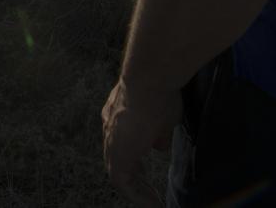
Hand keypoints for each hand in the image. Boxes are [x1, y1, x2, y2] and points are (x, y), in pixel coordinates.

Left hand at [102, 77, 179, 206]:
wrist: (148, 81)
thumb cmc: (159, 92)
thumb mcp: (164, 115)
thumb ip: (160, 132)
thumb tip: (159, 146)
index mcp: (119, 116)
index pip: (125, 140)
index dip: (135, 155)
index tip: (146, 167)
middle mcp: (111, 128)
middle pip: (121, 159)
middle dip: (136, 176)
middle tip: (149, 192)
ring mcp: (112, 142)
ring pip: (120, 173)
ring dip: (137, 189)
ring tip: (153, 202)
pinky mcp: (117, 156)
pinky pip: (124, 183)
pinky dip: (137, 195)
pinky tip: (153, 203)